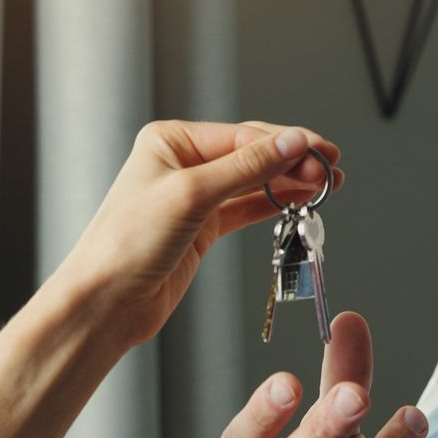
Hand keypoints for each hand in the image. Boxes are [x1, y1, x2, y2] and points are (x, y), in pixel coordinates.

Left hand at [44, 120, 341, 351]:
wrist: (106, 303)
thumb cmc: (126, 245)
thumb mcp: (191, 195)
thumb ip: (246, 168)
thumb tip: (291, 142)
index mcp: (170, 141)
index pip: (243, 135)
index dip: (287, 143)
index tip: (322, 153)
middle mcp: (182, 163)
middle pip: (253, 154)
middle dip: (294, 160)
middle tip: (331, 171)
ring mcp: (194, 196)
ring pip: (255, 181)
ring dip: (290, 182)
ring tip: (326, 186)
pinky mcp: (203, 227)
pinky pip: (248, 207)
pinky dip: (275, 204)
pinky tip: (299, 201)